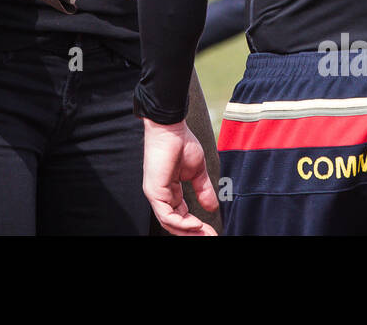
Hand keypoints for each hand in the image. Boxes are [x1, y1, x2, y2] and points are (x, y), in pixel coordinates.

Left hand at [142, 119, 218, 235]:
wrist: (171, 128)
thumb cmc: (181, 143)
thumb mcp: (198, 172)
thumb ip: (204, 190)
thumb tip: (212, 207)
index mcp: (170, 192)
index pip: (182, 217)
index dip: (197, 227)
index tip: (212, 231)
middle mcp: (161, 195)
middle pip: (175, 224)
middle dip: (194, 233)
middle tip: (211, 237)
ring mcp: (156, 194)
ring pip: (170, 223)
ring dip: (189, 231)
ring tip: (205, 232)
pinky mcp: (154, 191)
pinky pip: (166, 215)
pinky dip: (182, 223)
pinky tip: (196, 224)